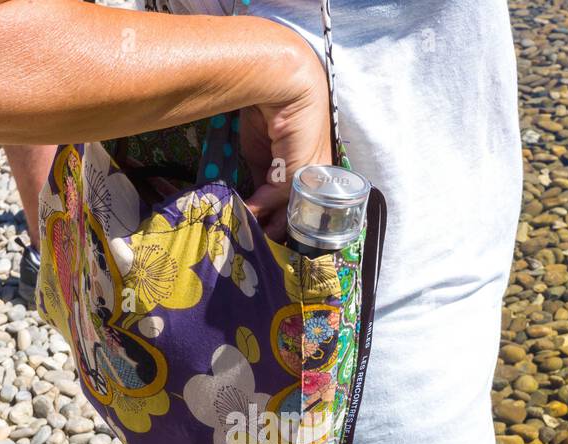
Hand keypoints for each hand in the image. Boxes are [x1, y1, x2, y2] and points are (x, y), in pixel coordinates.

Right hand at [240, 42, 331, 241]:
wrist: (279, 79)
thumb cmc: (268, 105)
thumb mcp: (260, 149)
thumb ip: (262, 175)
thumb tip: (255, 200)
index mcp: (310, 160)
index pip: (298, 195)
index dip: (281, 212)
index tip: (265, 227)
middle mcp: (317, 169)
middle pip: (300, 205)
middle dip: (281, 225)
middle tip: (264, 241)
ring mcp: (314, 171)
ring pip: (293, 206)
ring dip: (273, 222)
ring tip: (256, 235)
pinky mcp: (305, 169)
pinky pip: (282, 195)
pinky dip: (263, 206)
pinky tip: (250, 212)